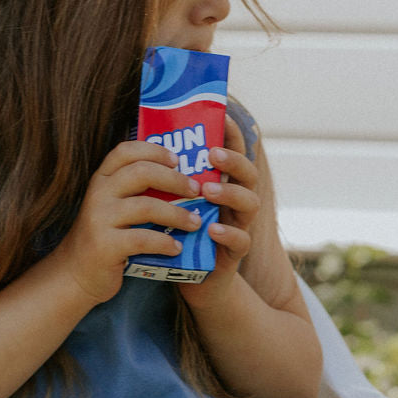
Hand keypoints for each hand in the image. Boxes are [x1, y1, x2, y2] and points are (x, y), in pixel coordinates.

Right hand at [54, 141, 205, 302]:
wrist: (76, 274)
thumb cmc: (105, 237)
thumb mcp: (113, 207)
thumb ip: (135, 191)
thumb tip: (183, 182)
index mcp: (102, 179)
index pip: (126, 151)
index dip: (154, 150)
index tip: (177, 160)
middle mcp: (99, 194)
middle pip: (141, 173)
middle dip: (174, 179)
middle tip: (195, 190)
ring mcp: (100, 219)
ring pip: (146, 206)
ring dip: (177, 214)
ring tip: (195, 222)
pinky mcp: (105, 246)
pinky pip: (143, 239)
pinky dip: (165, 243)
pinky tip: (176, 248)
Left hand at [179, 115, 260, 306]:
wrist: (188, 280)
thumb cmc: (179, 234)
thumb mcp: (175, 202)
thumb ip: (171, 177)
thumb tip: (147, 139)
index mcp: (222, 184)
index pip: (234, 153)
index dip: (232, 134)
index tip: (223, 117)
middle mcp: (236, 202)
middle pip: (249, 174)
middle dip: (233, 160)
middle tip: (212, 154)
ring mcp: (239, 226)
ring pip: (250, 204)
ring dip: (231, 194)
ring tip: (209, 190)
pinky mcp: (234, 254)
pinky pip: (240, 241)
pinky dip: (228, 234)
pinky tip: (212, 230)